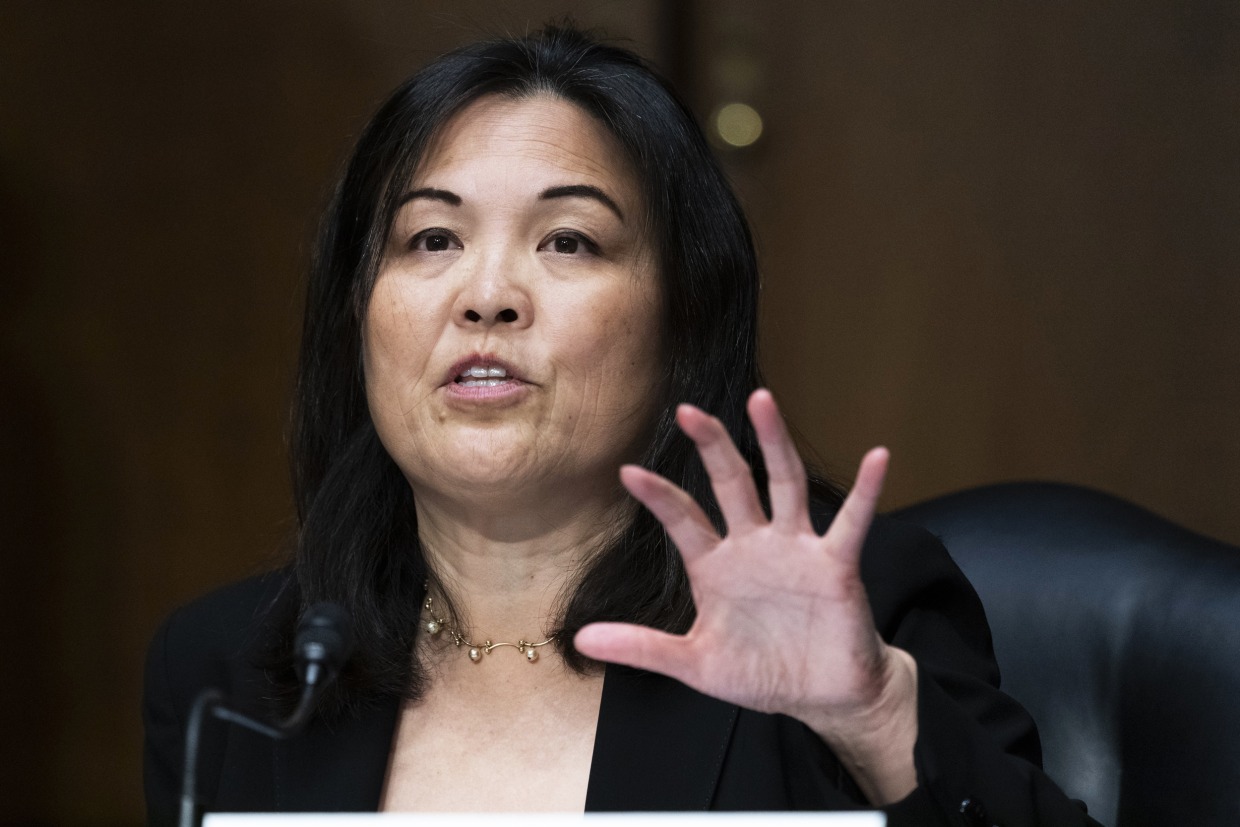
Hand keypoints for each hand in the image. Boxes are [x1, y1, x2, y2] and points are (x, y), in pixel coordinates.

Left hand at [574, 389, 917, 802]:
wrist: (820, 696)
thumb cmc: (759, 672)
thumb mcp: (694, 663)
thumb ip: (642, 647)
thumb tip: (582, 639)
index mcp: (715, 566)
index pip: (682, 520)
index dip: (658, 497)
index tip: (628, 472)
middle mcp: (753, 545)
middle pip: (731, 483)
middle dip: (712, 447)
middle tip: (689, 411)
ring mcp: (795, 549)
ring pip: (784, 484)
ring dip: (774, 443)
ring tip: (762, 401)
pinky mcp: (835, 564)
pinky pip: (853, 522)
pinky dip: (867, 491)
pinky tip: (878, 458)